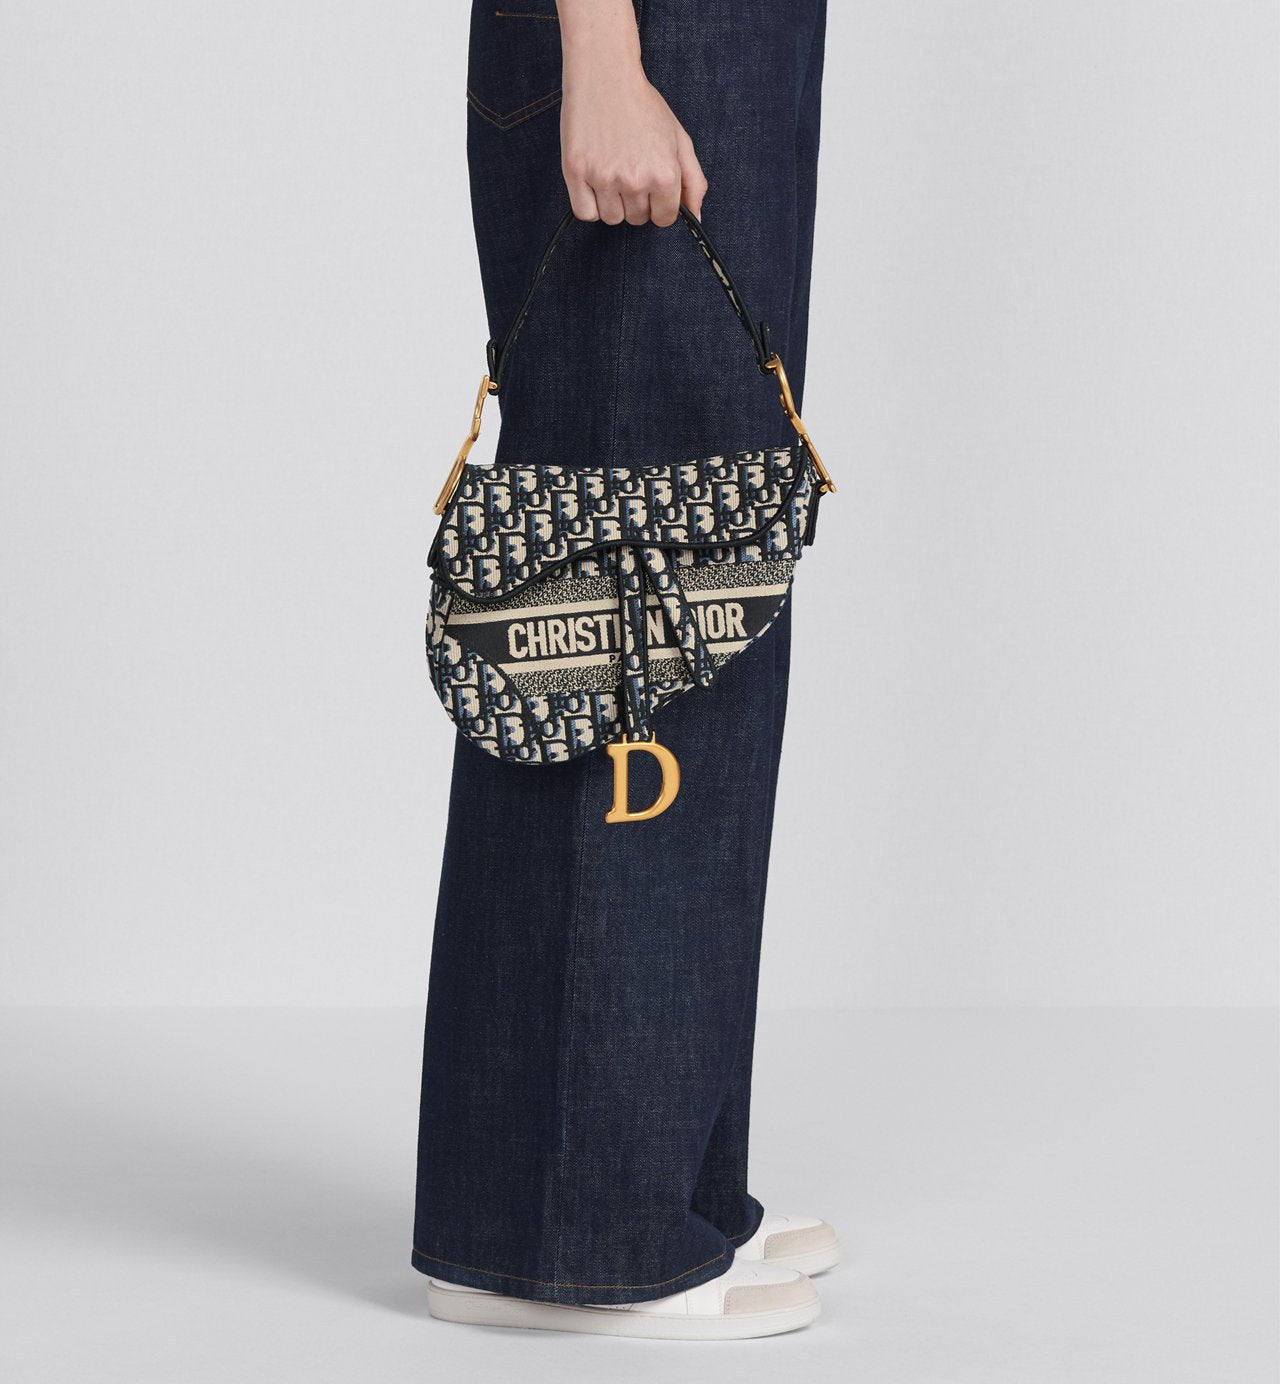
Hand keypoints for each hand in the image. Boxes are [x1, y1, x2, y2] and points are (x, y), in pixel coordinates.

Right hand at [556, 0, 706, 226]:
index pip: (664, 218)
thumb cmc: (643, 106)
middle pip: (637, 219)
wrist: (605, 75)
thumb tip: (695, 216)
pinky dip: (590, 204)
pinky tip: (595, 180)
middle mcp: (635, 180)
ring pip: (612, 218)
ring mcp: (603, 178)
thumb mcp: (679, 140)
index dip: (659, 204)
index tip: (651, 185)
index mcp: (664, 175)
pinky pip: (586, 213)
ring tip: (612, 170)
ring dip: (613, 202)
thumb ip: (694, 181)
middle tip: (630, 168)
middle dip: (637, 201)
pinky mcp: (576, 173)